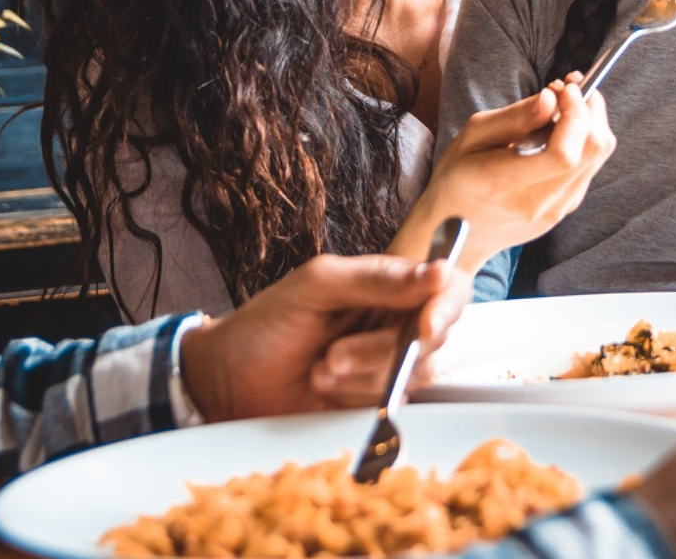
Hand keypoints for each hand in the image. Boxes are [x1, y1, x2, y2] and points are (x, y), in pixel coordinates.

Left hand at [176, 253, 469, 421]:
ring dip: (362, 377)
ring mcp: (388, 364)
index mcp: (388, 284)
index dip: (446, 306)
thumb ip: (377, 278)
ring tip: (319, 370)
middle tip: (332, 352)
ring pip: (415, 374)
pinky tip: (325, 391)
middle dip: (381, 351)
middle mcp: (395, 322)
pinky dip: (357, 399)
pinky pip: (395, 403)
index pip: (448, 287)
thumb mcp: (316, 286)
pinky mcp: (377, 400)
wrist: (227, 384)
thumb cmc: (264, 326)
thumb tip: (436, 272)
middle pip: (434, 337)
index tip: (425, 326)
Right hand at [393, 76, 614, 268]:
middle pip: (591, 152)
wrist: (453, 228)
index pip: (563, 154)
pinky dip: (584, 140)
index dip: (575, 114)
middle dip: (589, 109)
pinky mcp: (563, 210)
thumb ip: (515, 117)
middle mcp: (535, 204)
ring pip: (598, 158)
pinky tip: (562, 129)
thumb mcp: (472, 136)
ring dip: (590, 122)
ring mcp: (554, 211)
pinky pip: (590, 168)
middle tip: (568, 87)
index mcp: (503, 183)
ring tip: (564, 104)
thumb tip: (552, 98)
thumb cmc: (457, 177)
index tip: (566, 87)